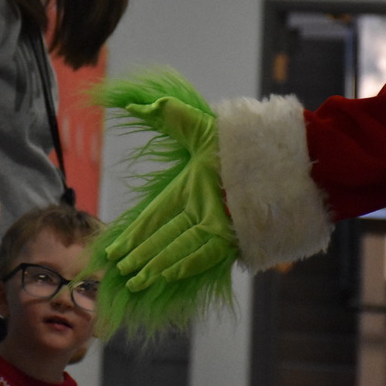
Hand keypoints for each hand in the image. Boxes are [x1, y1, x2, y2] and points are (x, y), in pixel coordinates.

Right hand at [102, 96, 237, 291]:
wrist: (271, 151)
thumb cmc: (233, 138)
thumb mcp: (196, 122)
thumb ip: (166, 113)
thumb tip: (138, 105)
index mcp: (186, 189)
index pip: (153, 216)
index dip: (133, 234)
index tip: (114, 249)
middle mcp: (196, 210)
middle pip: (161, 237)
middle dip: (139, 256)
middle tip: (118, 273)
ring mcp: (213, 224)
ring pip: (177, 249)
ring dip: (156, 265)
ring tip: (136, 281)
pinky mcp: (232, 235)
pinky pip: (204, 253)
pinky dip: (185, 264)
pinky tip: (166, 276)